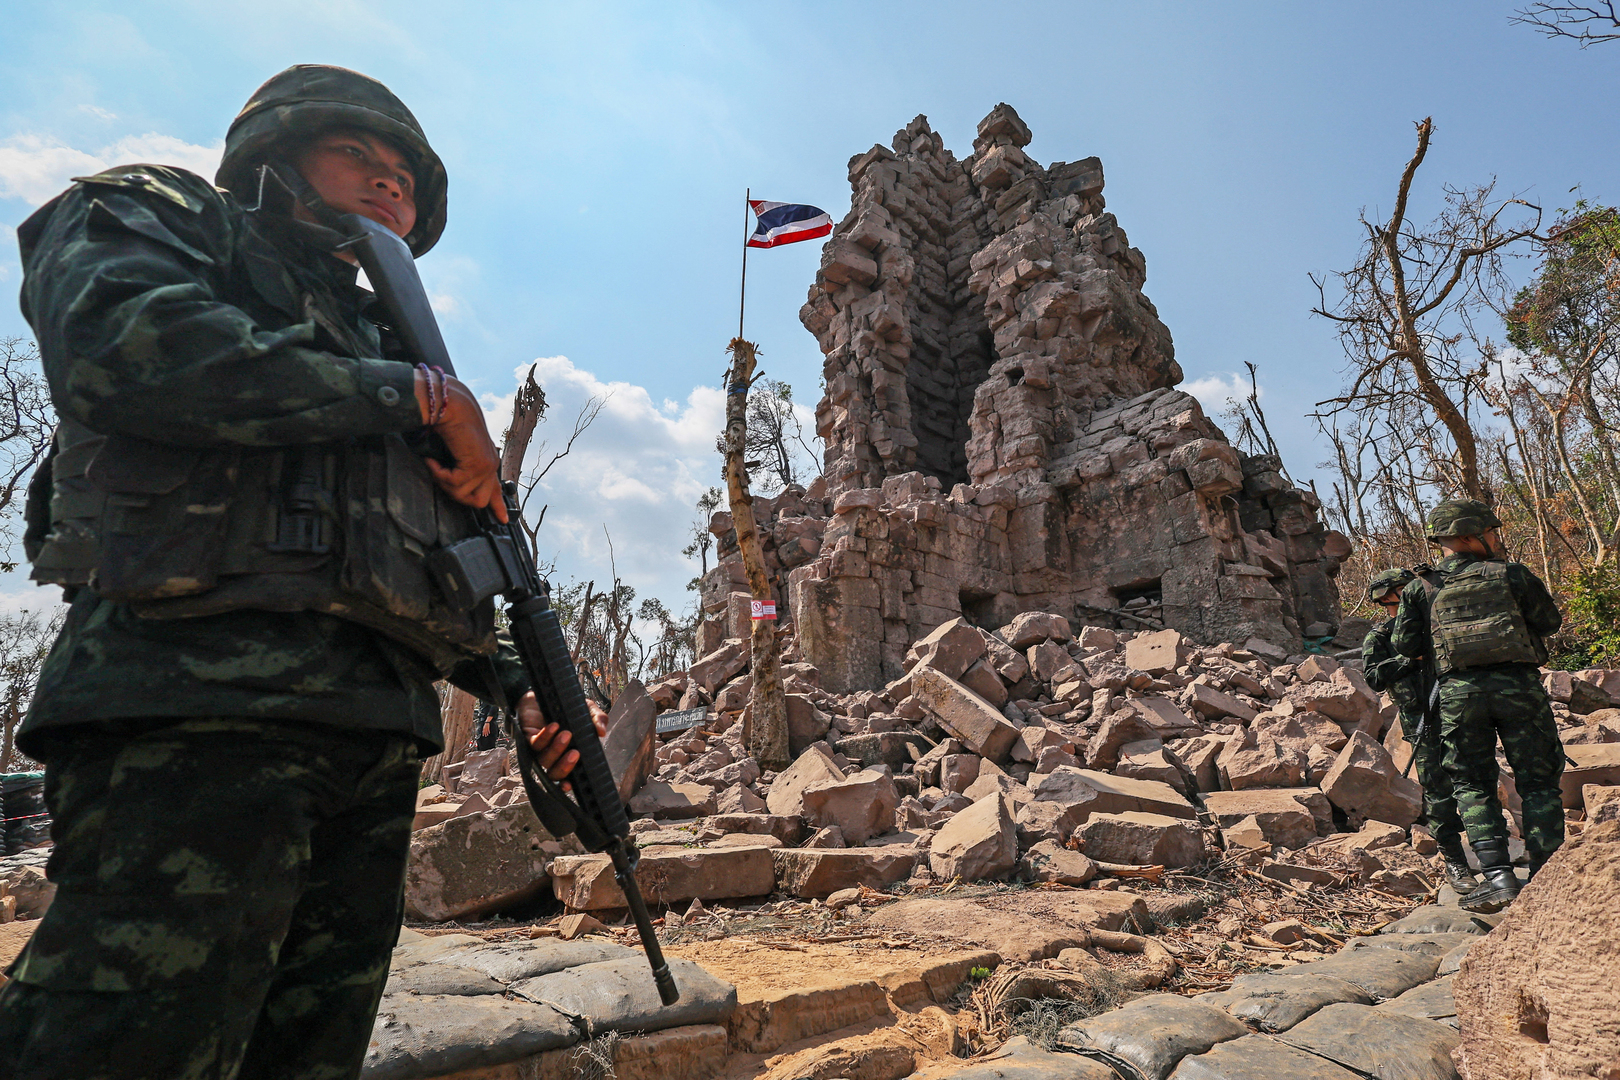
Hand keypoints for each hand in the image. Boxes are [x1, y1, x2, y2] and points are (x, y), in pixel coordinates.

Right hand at [414, 368, 507, 522]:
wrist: (449, 406)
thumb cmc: (448, 424)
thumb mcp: (453, 452)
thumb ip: (459, 467)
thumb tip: (453, 484)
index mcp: (487, 461)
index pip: (495, 489)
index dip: (498, 506)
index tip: (503, 519)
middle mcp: (490, 465)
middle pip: (478, 501)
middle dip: (456, 496)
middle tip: (441, 477)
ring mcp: (486, 466)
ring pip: (463, 495)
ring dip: (443, 482)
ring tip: (436, 464)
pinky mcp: (478, 465)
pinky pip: (454, 484)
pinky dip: (439, 474)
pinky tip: (434, 460)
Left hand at [517, 691, 608, 790]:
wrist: (546, 690)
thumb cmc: (567, 707)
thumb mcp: (587, 710)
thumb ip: (598, 719)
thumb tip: (602, 732)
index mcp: (567, 755)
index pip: (566, 776)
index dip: (566, 785)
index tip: (571, 785)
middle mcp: (552, 756)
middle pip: (554, 774)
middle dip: (564, 766)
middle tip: (575, 753)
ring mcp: (539, 749)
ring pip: (544, 760)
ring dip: (556, 749)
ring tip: (566, 734)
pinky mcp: (527, 737)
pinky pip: (534, 743)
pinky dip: (544, 737)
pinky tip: (554, 726)